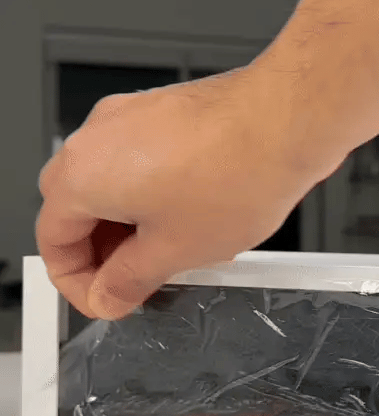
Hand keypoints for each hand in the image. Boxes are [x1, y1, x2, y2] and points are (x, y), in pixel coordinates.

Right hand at [37, 67, 342, 319]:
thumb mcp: (175, 251)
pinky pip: (139, 165)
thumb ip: (130, 281)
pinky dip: (151, 200)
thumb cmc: (239, 172)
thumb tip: (108, 296)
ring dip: (130, 229)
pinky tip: (188, 221)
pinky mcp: (162, 115)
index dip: (77, 284)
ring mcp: (130, 119)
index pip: (54, 242)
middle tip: (137, 283)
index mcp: (84, 174)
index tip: (106, 301)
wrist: (287, 121)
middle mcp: (98, 137)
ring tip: (172, 255)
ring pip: (111, 188)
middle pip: (77, 212)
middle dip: (104, 255)